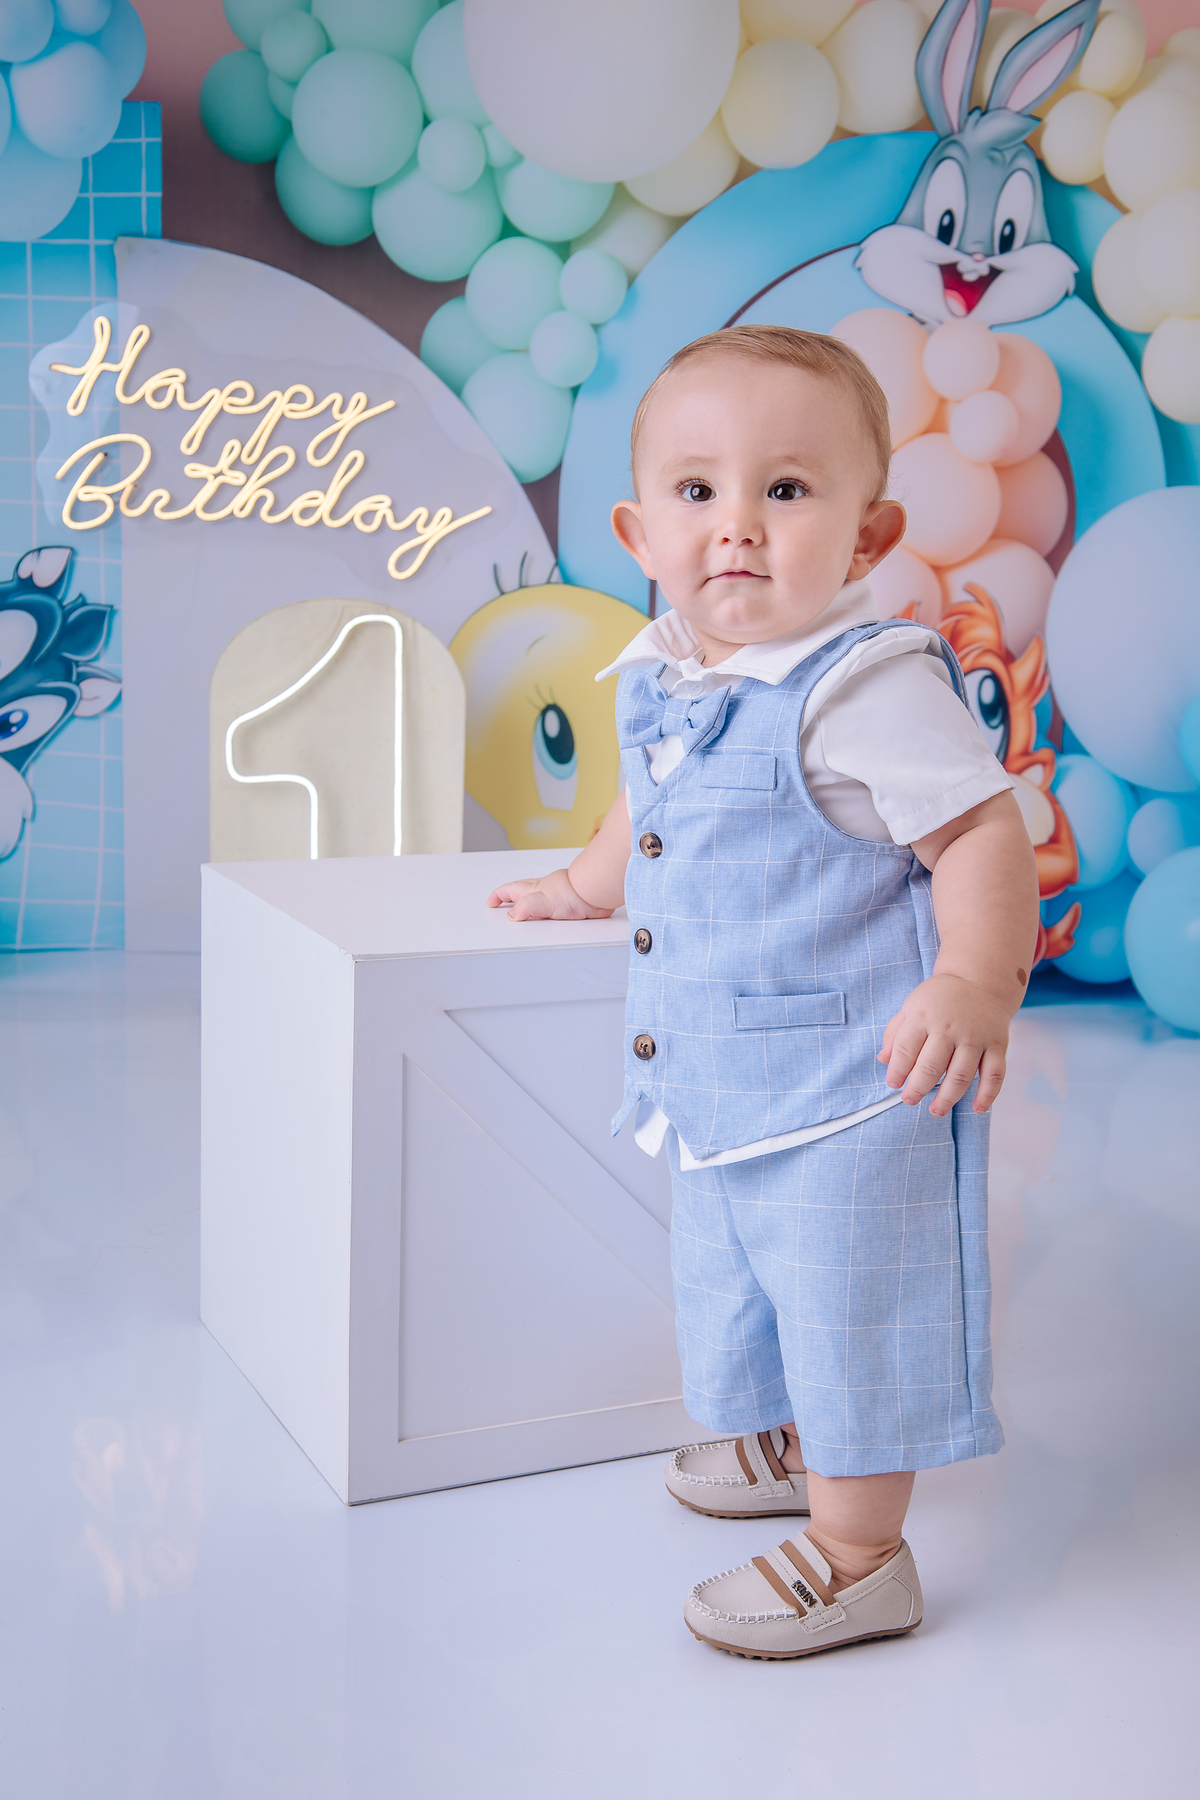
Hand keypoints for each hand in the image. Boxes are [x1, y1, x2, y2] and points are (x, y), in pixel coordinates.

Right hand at [486, 867, 615, 921]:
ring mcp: (556, 897)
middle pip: (521, 892)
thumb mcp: (542, 901)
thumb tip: (512, 916)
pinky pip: (554, 909)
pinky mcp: (569, 905)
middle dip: (510, 898)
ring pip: (537, 900)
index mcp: (532, 889)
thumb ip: (525, 908)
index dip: (498, 897)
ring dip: (530, 905)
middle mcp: (542, 892)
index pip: (509, 891)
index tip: (491, 904)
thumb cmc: (571, 891)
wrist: (595, 892)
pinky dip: (548, 913)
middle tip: (502, 905)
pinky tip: (550, 918)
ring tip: (523, 913)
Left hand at [877, 974, 1010, 1115]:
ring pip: (961, 1075)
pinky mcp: (997, 1044)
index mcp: (924, 1016)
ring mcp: (976, 1036)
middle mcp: (950, 1027)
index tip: (894, 1084)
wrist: (979, 980)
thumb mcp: (911, 1006)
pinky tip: (977, 1108)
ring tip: (936, 1110)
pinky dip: (987, 1094)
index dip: (897, 1071)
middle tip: (910, 1100)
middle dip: (917, 1088)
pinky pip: (994, 1074)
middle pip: (931, 1067)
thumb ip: (895, 1033)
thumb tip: (883, 1060)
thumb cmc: (939, 999)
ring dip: (947, 1098)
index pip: (906, 1050)